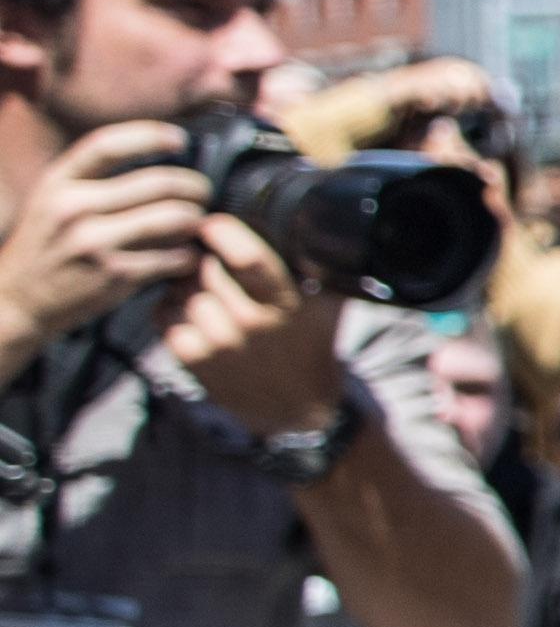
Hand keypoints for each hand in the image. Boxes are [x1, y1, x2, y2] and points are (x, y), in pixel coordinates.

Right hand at [0, 121, 214, 365]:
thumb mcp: (52, 200)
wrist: (16, 301)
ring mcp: (94, 242)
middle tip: (202, 194)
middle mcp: (74, 208)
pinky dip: (192, 254)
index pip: (109, 144)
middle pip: (161, 182)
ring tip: (198, 223)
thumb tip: (156, 154)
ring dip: (198, 220)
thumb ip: (92, 178)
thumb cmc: (45, 247)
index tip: (179, 140)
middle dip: (195, 187)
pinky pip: (176, 256)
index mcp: (58, 183)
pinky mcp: (115, 275)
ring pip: (176, 218)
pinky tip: (190, 254)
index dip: (151, 136)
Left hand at [165, 209, 346, 434]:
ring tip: (201, 285)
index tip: (213, 222)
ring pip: (181, 290)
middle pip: (206, 268)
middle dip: (204, 257)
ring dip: (185, 282)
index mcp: (285, 304)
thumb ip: (318, 266)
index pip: (249, 259)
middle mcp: (250, 324)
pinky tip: (189, 308)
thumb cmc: (311, 343)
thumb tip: (308, 221)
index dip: (224, 232)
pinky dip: (170, 306)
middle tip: (207, 255)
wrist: (298, 405)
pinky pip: (164, 315)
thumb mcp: (326, 303)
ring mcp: (218, 344)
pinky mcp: (192, 360)